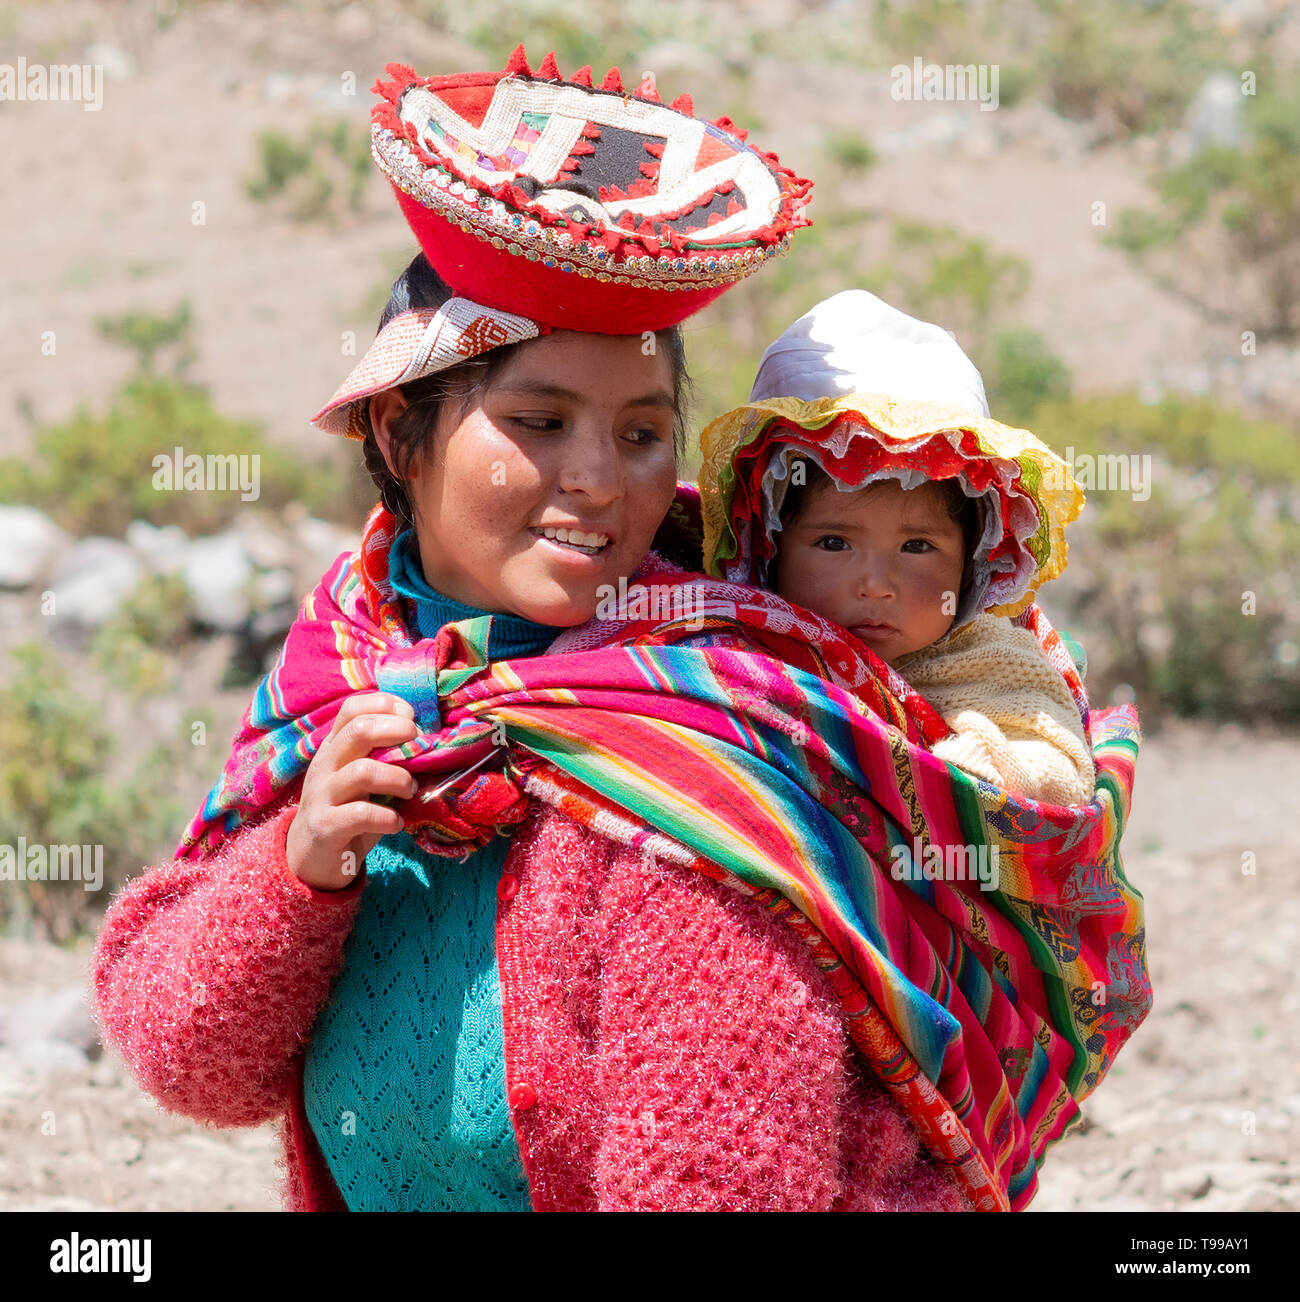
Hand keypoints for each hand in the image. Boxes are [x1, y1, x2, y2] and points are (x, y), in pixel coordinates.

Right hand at [286, 693, 418, 890]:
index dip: (387, 706)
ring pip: (363, 771)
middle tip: (418, 750)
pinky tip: (396, 823)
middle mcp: (325, 764)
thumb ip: (387, 757)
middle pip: (359, 729)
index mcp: (335, 746)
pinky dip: (388, 818)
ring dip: (399, 779)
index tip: (412, 721)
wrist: (310, 856)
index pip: (353, 708)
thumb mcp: (365, 778)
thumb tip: (431, 743)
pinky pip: (362, 814)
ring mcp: (322, 794)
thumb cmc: (349, 809)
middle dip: (398, 732)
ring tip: (411, 790)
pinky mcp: (326, 826)